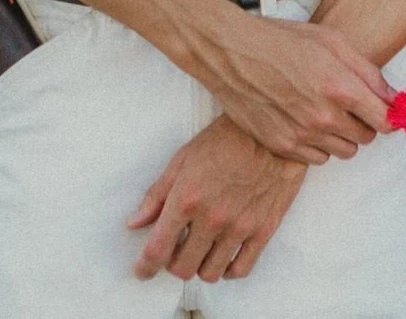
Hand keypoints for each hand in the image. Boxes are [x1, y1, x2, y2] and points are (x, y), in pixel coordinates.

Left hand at [125, 113, 308, 283]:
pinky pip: (240, 270)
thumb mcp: (183, 158)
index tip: (142, 270)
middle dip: (173, 263)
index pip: (158, 249)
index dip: (145, 266)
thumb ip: (157, 194)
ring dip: (199, 266)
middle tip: (176, 250)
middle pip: (183, 268)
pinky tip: (223, 255)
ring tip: (200, 249)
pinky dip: (227, 270)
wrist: (271, 132)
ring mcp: (239, 227)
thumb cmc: (226, 139)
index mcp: (187, 198)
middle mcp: (211, 218)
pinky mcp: (263, 231)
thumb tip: (135, 223)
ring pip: (210, 273)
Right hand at [187, 4, 396, 165]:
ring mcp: (301, 135)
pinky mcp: (282, 147)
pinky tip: (304, 120)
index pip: (384, 121)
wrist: (232, 53)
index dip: (389, 116)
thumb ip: (367, 71)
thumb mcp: (330, 40)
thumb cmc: (281, 40)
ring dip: (341, 135)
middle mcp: (323, 117)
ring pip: (343, 151)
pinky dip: (317, 145)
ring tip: (323, 109)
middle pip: (365, 139)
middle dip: (362, 122)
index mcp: (339, 86)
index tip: (386, 111)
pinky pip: (316, 158)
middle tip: (347, 102)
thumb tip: (393, 98)